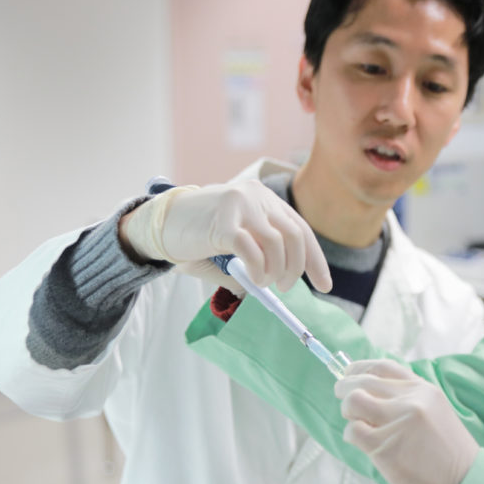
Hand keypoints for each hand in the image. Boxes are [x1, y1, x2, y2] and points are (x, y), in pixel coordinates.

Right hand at [119, 179, 331, 294]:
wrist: (159, 223)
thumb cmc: (197, 237)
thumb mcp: (234, 245)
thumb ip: (257, 258)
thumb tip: (278, 285)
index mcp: (264, 198)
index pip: (301, 229)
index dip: (315, 260)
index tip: (325, 285)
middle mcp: (256, 196)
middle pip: (295, 236)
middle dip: (296, 269)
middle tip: (284, 287)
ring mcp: (240, 204)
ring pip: (277, 243)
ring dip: (275, 271)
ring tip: (263, 282)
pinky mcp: (222, 220)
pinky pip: (251, 248)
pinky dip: (258, 268)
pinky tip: (252, 277)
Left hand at [336, 359, 478, 483]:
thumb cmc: (448, 453)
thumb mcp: (436, 411)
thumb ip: (408, 398)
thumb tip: (371, 390)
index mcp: (423, 389)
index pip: (382, 367)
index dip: (359, 368)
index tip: (349, 374)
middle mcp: (411, 400)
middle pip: (362, 381)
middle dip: (345, 388)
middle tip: (342, 399)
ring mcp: (397, 423)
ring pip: (353, 401)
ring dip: (348, 411)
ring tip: (357, 423)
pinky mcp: (385, 448)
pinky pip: (353, 431)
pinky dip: (351, 435)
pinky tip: (363, 443)